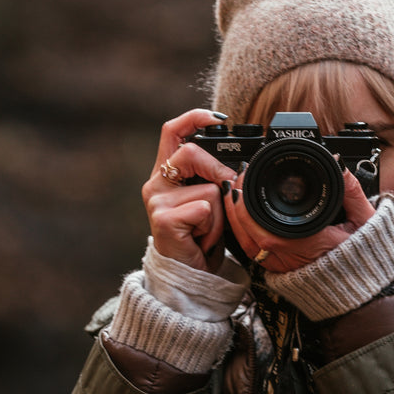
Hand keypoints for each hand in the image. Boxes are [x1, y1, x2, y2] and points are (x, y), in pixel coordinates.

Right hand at [142, 110, 237, 271]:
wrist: (189, 275)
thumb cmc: (200, 238)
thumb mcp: (209, 202)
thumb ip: (213, 178)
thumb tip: (237, 168)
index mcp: (166, 174)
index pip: (172, 131)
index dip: (194, 118)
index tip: (218, 119)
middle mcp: (156, 184)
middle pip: (191, 153)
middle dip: (218, 171)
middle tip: (225, 194)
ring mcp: (157, 202)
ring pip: (207, 188)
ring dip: (218, 212)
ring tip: (207, 229)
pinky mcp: (163, 220)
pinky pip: (205, 210)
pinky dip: (214, 227)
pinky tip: (202, 239)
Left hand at [224, 165, 375, 273]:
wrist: (362, 286)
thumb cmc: (364, 255)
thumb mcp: (364, 219)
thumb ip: (350, 189)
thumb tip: (337, 165)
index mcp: (311, 244)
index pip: (268, 228)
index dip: (248, 205)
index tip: (246, 179)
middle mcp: (292, 259)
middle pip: (249, 233)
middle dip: (237, 203)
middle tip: (237, 179)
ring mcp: (283, 267)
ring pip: (245, 243)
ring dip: (235, 216)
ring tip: (234, 191)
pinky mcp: (278, 270)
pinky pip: (251, 251)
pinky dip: (242, 230)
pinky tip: (240, 213)